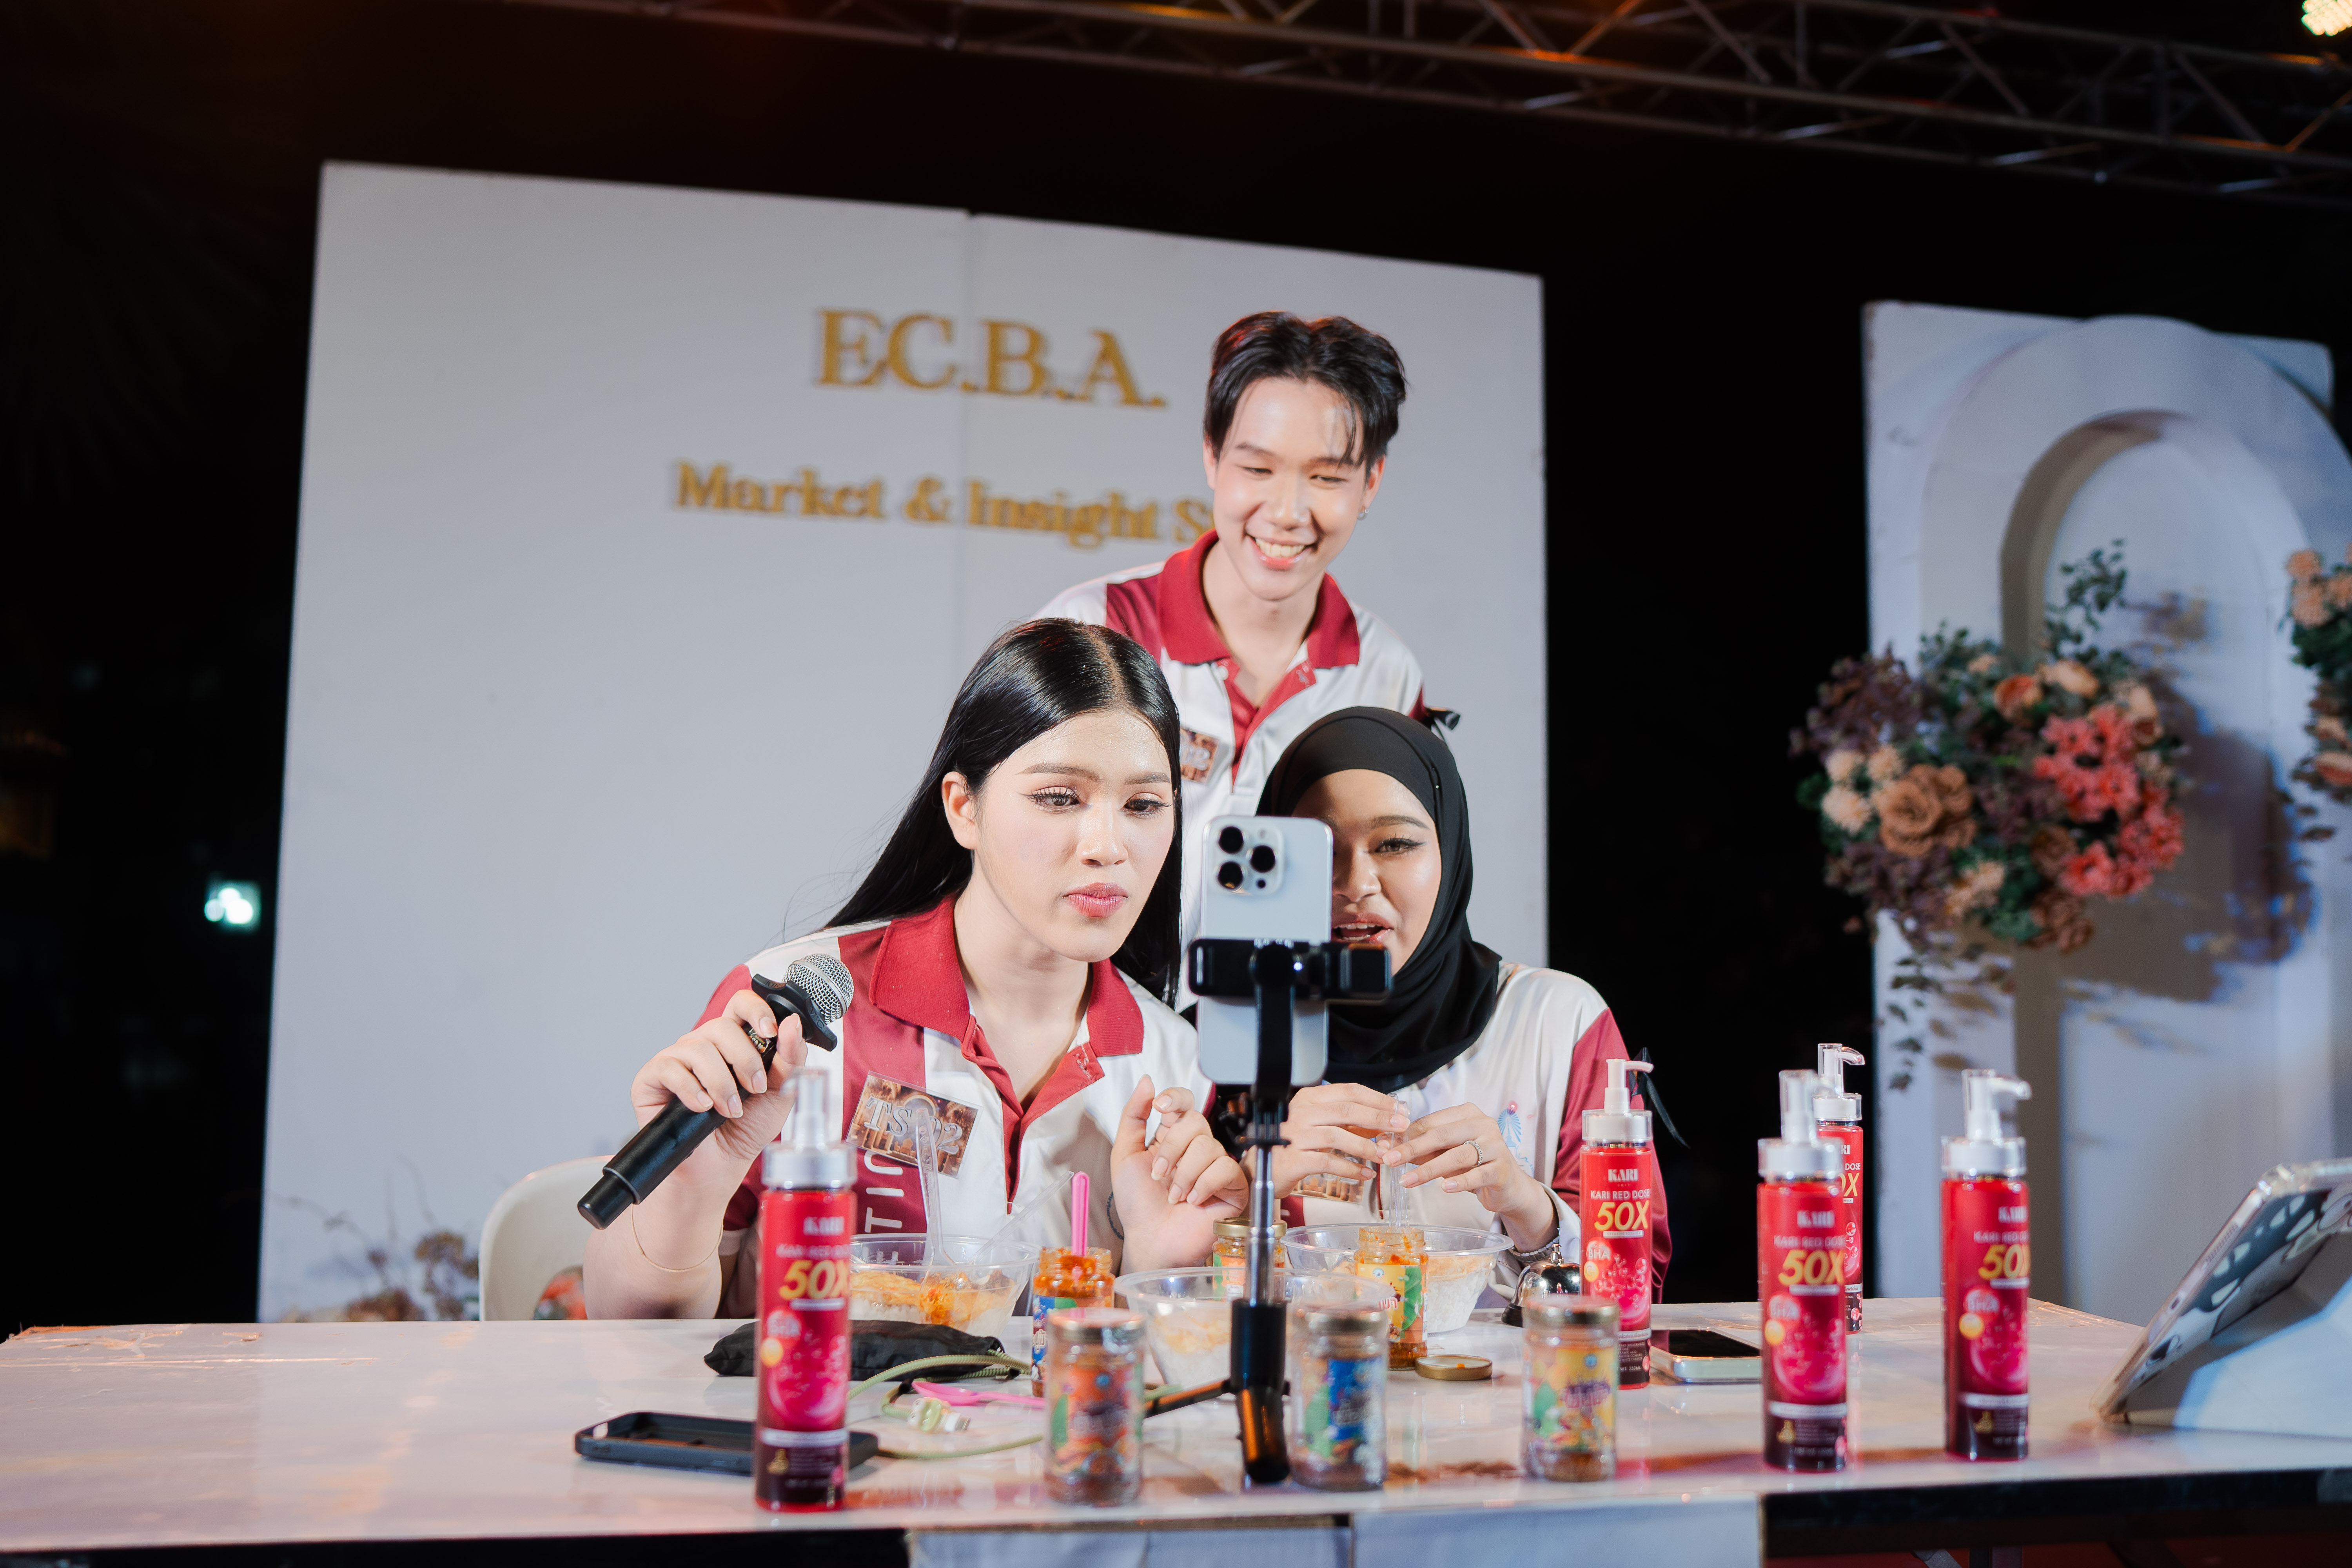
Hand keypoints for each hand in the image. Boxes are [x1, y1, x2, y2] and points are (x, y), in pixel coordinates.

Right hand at [626, 989, 810, 1175]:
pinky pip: (670, 1068)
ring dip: (721, 1083)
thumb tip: (791, 1023)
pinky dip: (691, 1089)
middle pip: (721, 1026)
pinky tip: (702, 1107)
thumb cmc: (746, 1128)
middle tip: (755, 1088)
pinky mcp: (652, 1078)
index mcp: (734, 1042)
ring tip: (730, 1110)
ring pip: (698, 1048)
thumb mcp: (780, 1093)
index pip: (741, 1005)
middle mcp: (703, 1045)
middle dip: (744, 1059)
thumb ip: (790, 1058)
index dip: (756, 1010)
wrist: (719, 1167)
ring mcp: (676, 1059)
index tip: (770, 1032)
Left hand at [1111, 1077, 1246, 1269]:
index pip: (1184, 1102)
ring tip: (1175, 1196)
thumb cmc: (1137, 1204)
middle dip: (1171, 1148)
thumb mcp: (1124, 1155)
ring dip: (1184, 1174)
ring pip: (1208, 1145)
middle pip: (1196, 1120)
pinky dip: (1204, 1185)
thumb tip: (1147, 1081)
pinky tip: (1194, 1201)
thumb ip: (1133, 1117)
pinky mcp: (1233, 1186)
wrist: (1151, 1240)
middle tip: (1160, 1174)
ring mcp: (1216, 1166)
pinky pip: (1226, 1168)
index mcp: (1173, 1137)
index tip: (1160, 1106)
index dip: (1175, 1097)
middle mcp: (1197, 1148)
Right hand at [1269, 1082, 1408, 1197]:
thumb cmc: (1293, 1145)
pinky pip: (1328, 1162)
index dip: (1377, 1100)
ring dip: (1366, 1146)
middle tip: (1400, 1128)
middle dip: (1378, 1118)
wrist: (1261, 1169)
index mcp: (1309, 1098)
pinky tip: (1364, 1174)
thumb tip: (1384, 1121)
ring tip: (1384, 1155)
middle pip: (1346, 1110)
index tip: (1399, 1109)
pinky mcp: (1293, 1159)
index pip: (1349, 1091)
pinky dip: (1350, 1168)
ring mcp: (1296, 1135)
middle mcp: (1301, 1112)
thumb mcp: (1320, 1126)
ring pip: (1338, 1135)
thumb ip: (1347, 1122)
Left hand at [1399, 1103, 1555, 1251]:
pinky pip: (1478, 1174)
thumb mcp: (1444, 1154)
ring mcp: (1495, 1146)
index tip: (1385, 1147)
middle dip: (1413, 1148)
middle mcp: (1483, 1124)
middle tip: (1390, 1160)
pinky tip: (1444, 1188)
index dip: (1407, 1135)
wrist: (1508, 1186)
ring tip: (1408, 1180)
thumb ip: (1420, 1150)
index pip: (1431, 1122)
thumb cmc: (1472, 1165)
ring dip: (1429, 1169)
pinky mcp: (1502, 1169)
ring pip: (1458, 1155)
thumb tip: (1385, 1147)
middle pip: (1442, 1135)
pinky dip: (1460, 1181)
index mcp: (1467, 1114)